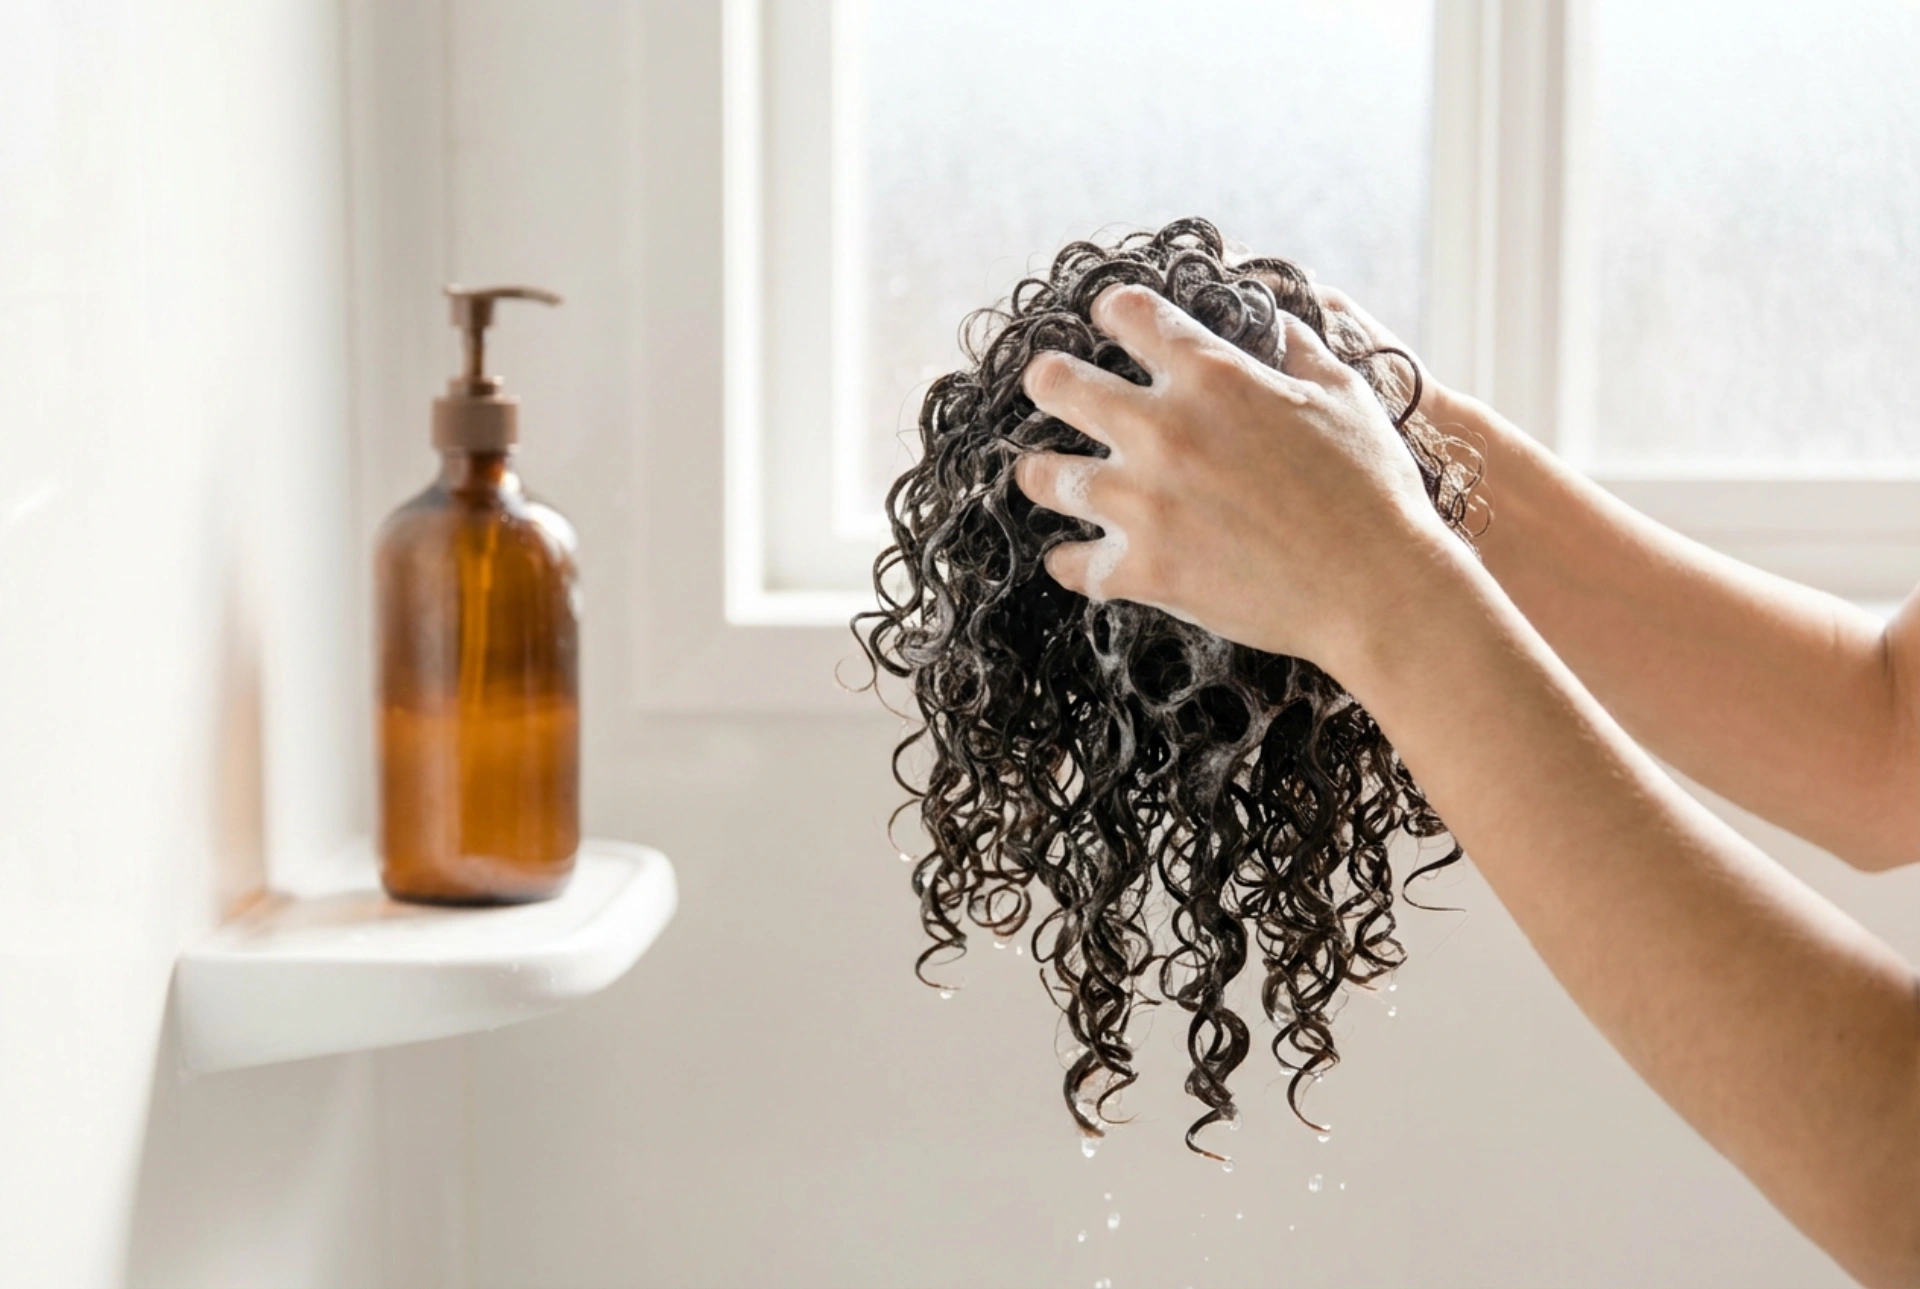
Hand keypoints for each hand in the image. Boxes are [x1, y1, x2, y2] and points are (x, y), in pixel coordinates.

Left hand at [1013, 283, 1471, 671]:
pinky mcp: (1144, 569)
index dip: (1110, 310)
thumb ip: (1299, 348)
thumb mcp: (1344, 395)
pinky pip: (1074, 565)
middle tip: (1049, 386)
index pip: (1127, 313)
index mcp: (1211, 375)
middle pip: (1057, 384)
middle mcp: (1163, 428)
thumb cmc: (1372, 489)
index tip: (1105, 317)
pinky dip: (1072, 564)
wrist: (1375, 588)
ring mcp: (1145, 501)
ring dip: (1041, 473)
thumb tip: (1277, 318)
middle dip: (1046, 380)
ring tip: (1042, 475)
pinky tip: (1073, 560)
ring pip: (1044, 476)